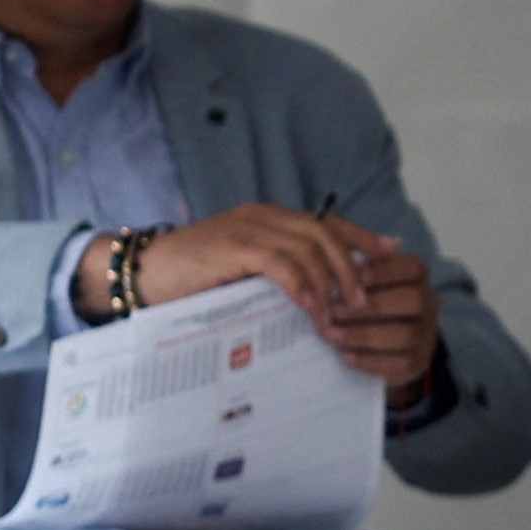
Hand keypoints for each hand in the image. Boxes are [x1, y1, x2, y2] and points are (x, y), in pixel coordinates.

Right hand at [99, 201, 374, 333]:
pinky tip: (312, 308)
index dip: (360, 236)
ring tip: (342, 312)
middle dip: (351, 265)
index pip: (325, 222)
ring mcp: (248, 229)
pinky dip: (302, 286)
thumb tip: (313, 302)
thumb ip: (272, 276)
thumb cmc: (188, 279)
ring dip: (329, 282)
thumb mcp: (239, 274)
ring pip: (307, 249)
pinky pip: (281, 264)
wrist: (140, 272)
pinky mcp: (234, 248)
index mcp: (267, 219)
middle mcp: (262, 218)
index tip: (390, 251)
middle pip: (323, 233)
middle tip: (366, 298)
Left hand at [309, 218, 444, 397]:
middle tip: (333, 310)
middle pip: (412, 300)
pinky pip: (398, 363)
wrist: (391, 344)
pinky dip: (368, 360)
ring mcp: (426, 335)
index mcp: (417, 277)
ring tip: (331, 333)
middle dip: (370, 305)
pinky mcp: (417, 362)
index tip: (350, 277)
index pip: (410, 268)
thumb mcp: (363, 276)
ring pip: (404, 334)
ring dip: (364, 334)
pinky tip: (343, 355)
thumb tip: (351, 243)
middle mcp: (429, 303)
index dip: (381, 272)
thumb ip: (354, 258)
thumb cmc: (370, 299)